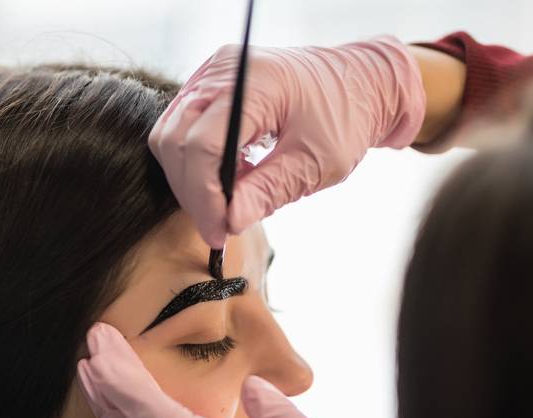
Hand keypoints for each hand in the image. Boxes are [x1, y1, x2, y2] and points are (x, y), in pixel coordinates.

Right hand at [148, 36, 425, 248]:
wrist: (361, 83)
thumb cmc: (346, 116)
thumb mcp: (316, 163)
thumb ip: (269, 191)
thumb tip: (229, 221)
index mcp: (256, 83)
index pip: (204, 144)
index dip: (204, 196)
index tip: (218, 232)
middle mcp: (224, 70)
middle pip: (176, 139)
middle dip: (192, 192)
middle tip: (219, 227)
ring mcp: (213, 74)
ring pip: (171, 136)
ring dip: (192, 178)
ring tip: (231, 200)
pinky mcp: (211, 85)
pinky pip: (184, 128)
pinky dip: (199, 162)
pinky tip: (231, 179)